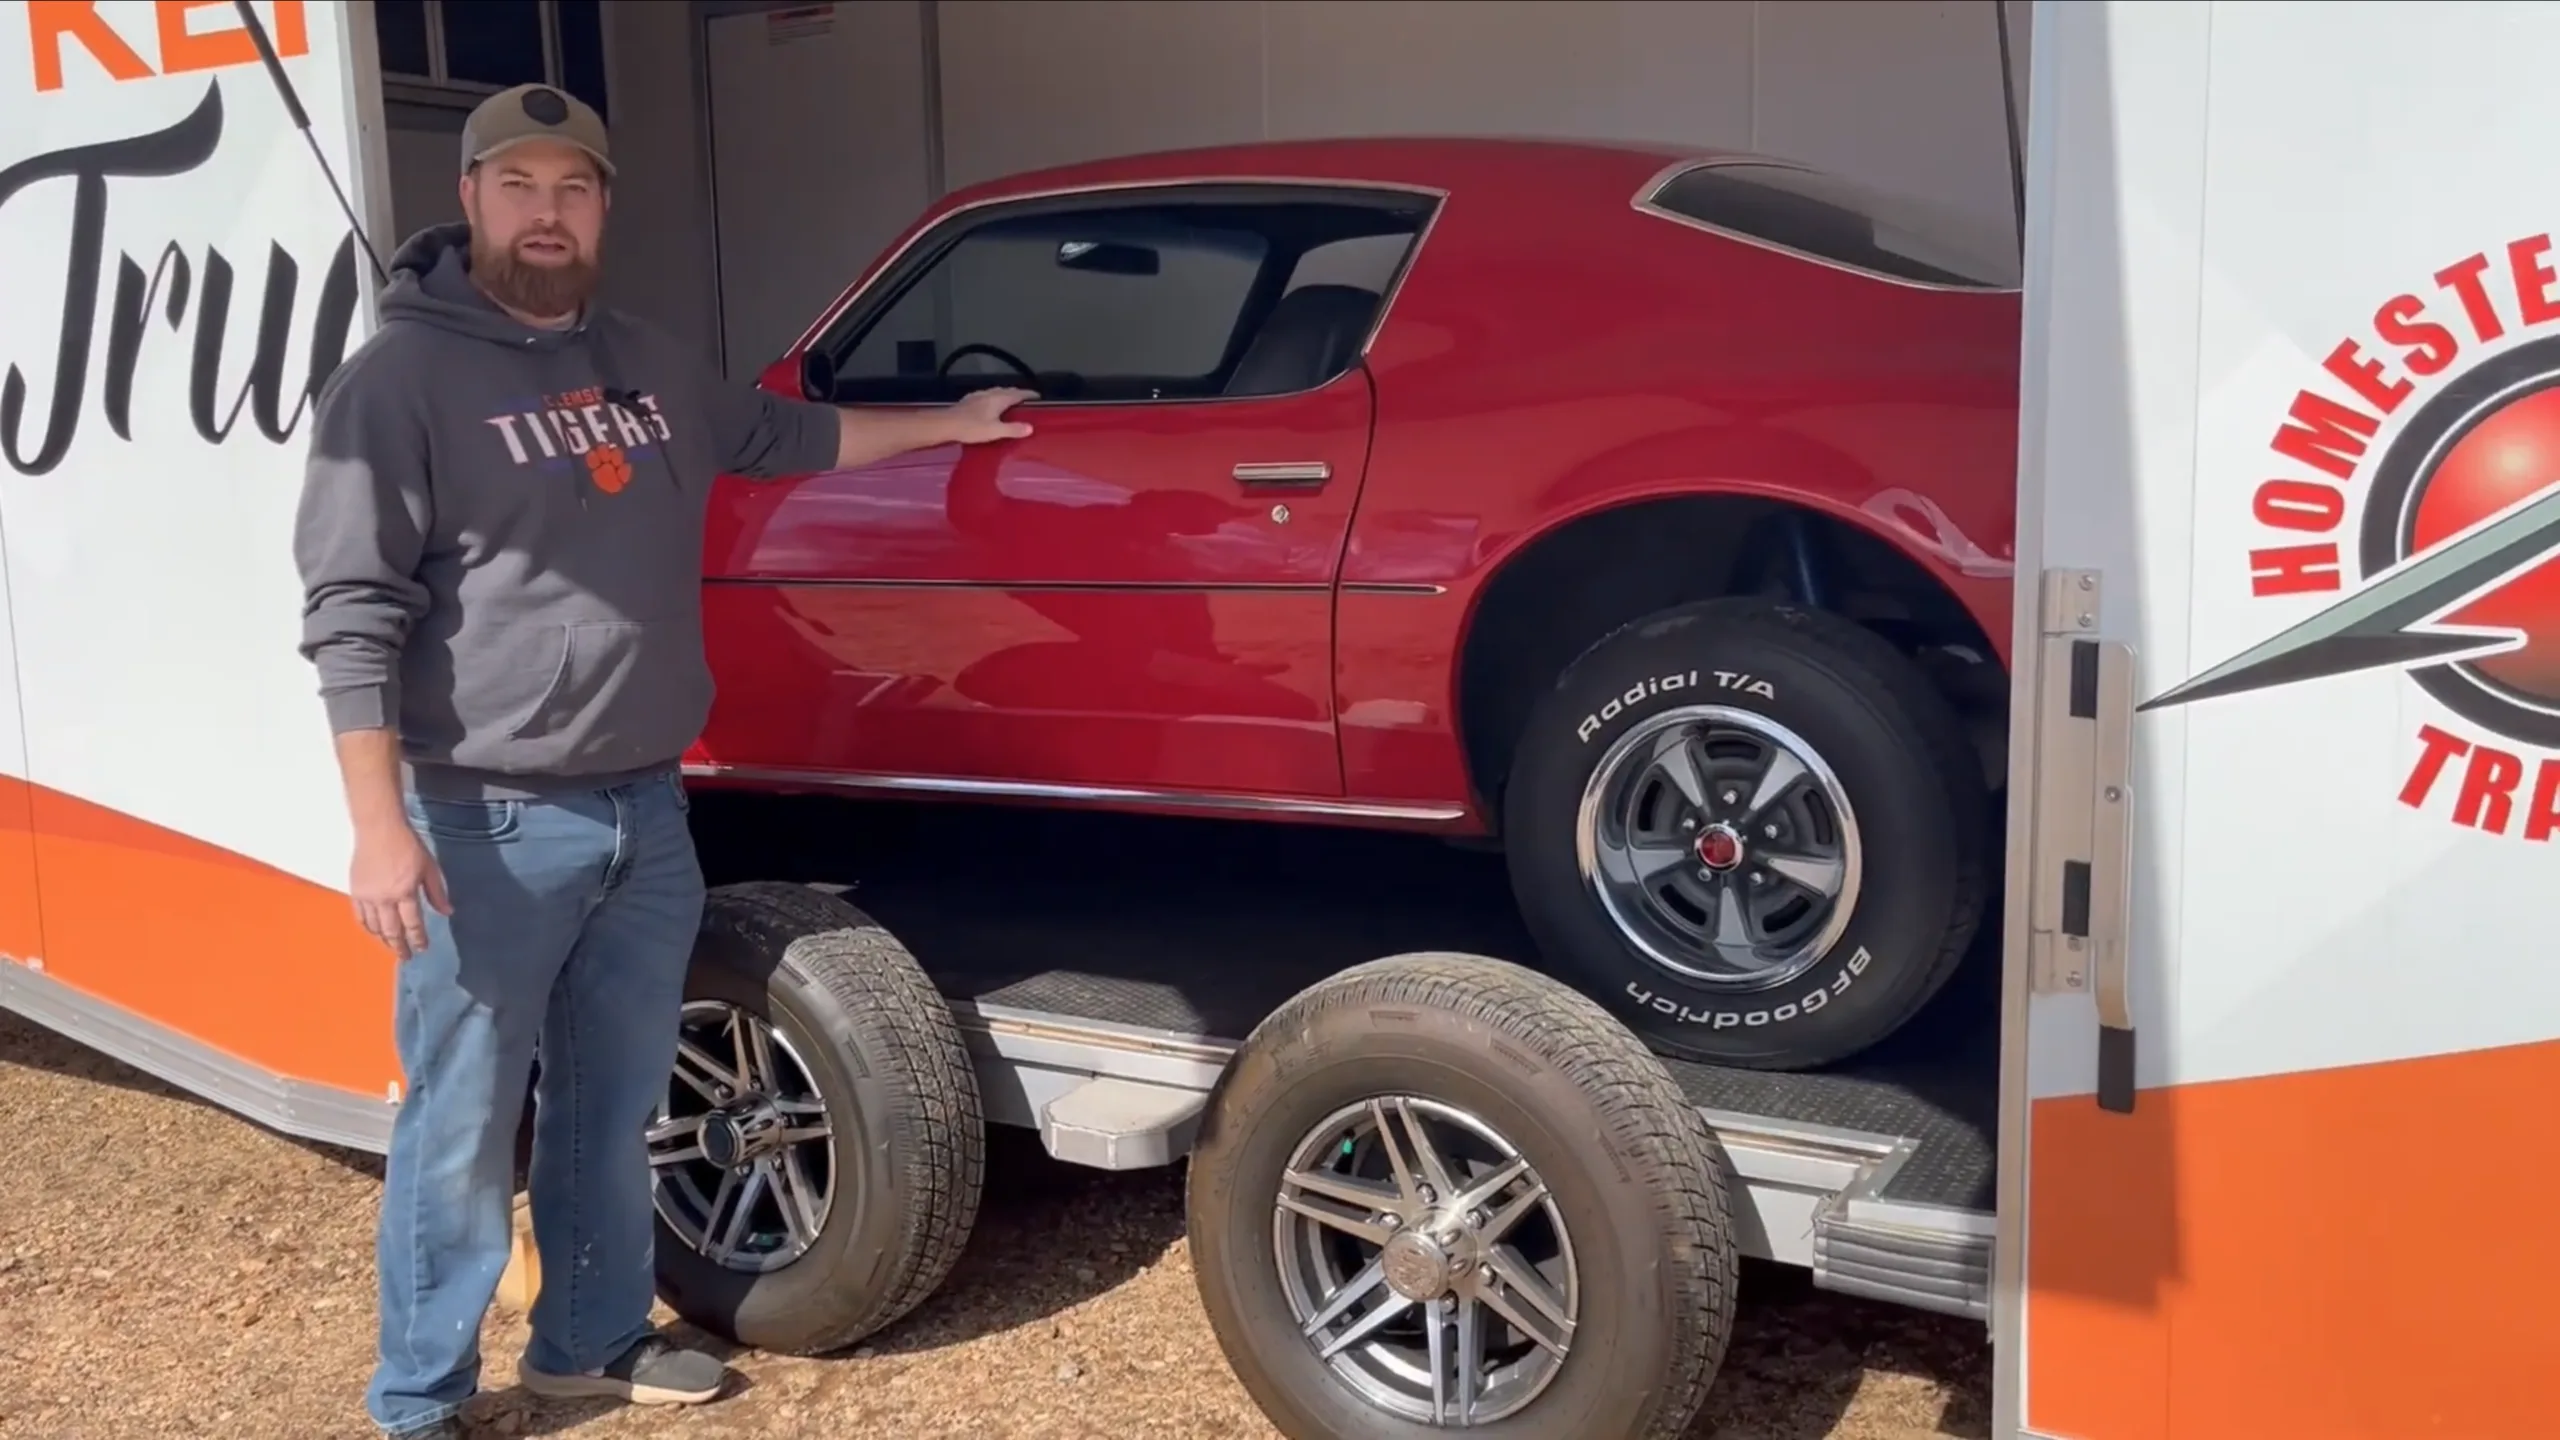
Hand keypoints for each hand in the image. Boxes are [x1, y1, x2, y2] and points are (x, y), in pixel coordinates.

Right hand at [350, 820, 450, 958]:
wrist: (379, 828)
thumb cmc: (408, 845)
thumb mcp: (429, 867)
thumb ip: (437, 892)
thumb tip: (447, 912)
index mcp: (405, 892)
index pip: (412, 924)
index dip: (418, 939)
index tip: (422, 948)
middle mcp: (384, 898)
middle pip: (392, 930)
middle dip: (400, 946)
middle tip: (406, 956)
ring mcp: (367, 896)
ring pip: (374, 927)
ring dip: (383, 939)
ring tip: (392, 945)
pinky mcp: (355, 891)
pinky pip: (360, 916)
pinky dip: (367, 927)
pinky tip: (374, 931)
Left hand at [944, 387, 1035, 443]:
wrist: (947, 424)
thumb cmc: (972, 428)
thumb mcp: (996, 431)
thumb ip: (1013, 429)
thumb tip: (1030, 427)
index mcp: (999, 399)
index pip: (1018, 394)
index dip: (1029, 394)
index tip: (1038, 396)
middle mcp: (990, 394)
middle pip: (1007, 390)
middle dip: (1018, 393)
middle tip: (1026, 399)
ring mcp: (978, 396)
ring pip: (996, 392)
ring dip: (1005, 394)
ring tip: (1010, 400)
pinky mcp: (969, 400)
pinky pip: (986, 396)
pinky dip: (993, 398)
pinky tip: (989, 403)